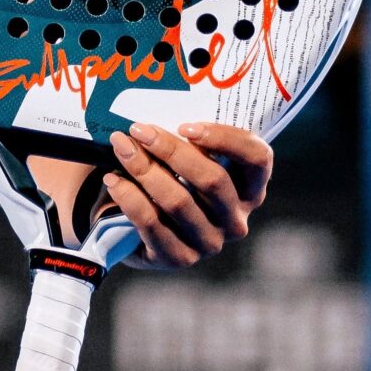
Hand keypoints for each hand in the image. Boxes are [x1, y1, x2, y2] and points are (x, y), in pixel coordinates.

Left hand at [103, 119, 271, 267]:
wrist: (136, 233)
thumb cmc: (167, 184)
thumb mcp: (185, 162)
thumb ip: (187, 141)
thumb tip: (156, 113)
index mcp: (250, 188)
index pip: (257, 158)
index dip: (226, 139)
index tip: (186, 126)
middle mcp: (236, 219)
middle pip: (212, 179)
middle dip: (171, 150)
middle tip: (138, 130)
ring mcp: (210, 242)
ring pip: (179, 200)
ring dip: (144, 169)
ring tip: (121, 148)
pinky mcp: (179, 258)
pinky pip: (152, 223)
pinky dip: (130, 197)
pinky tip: (112, 180)